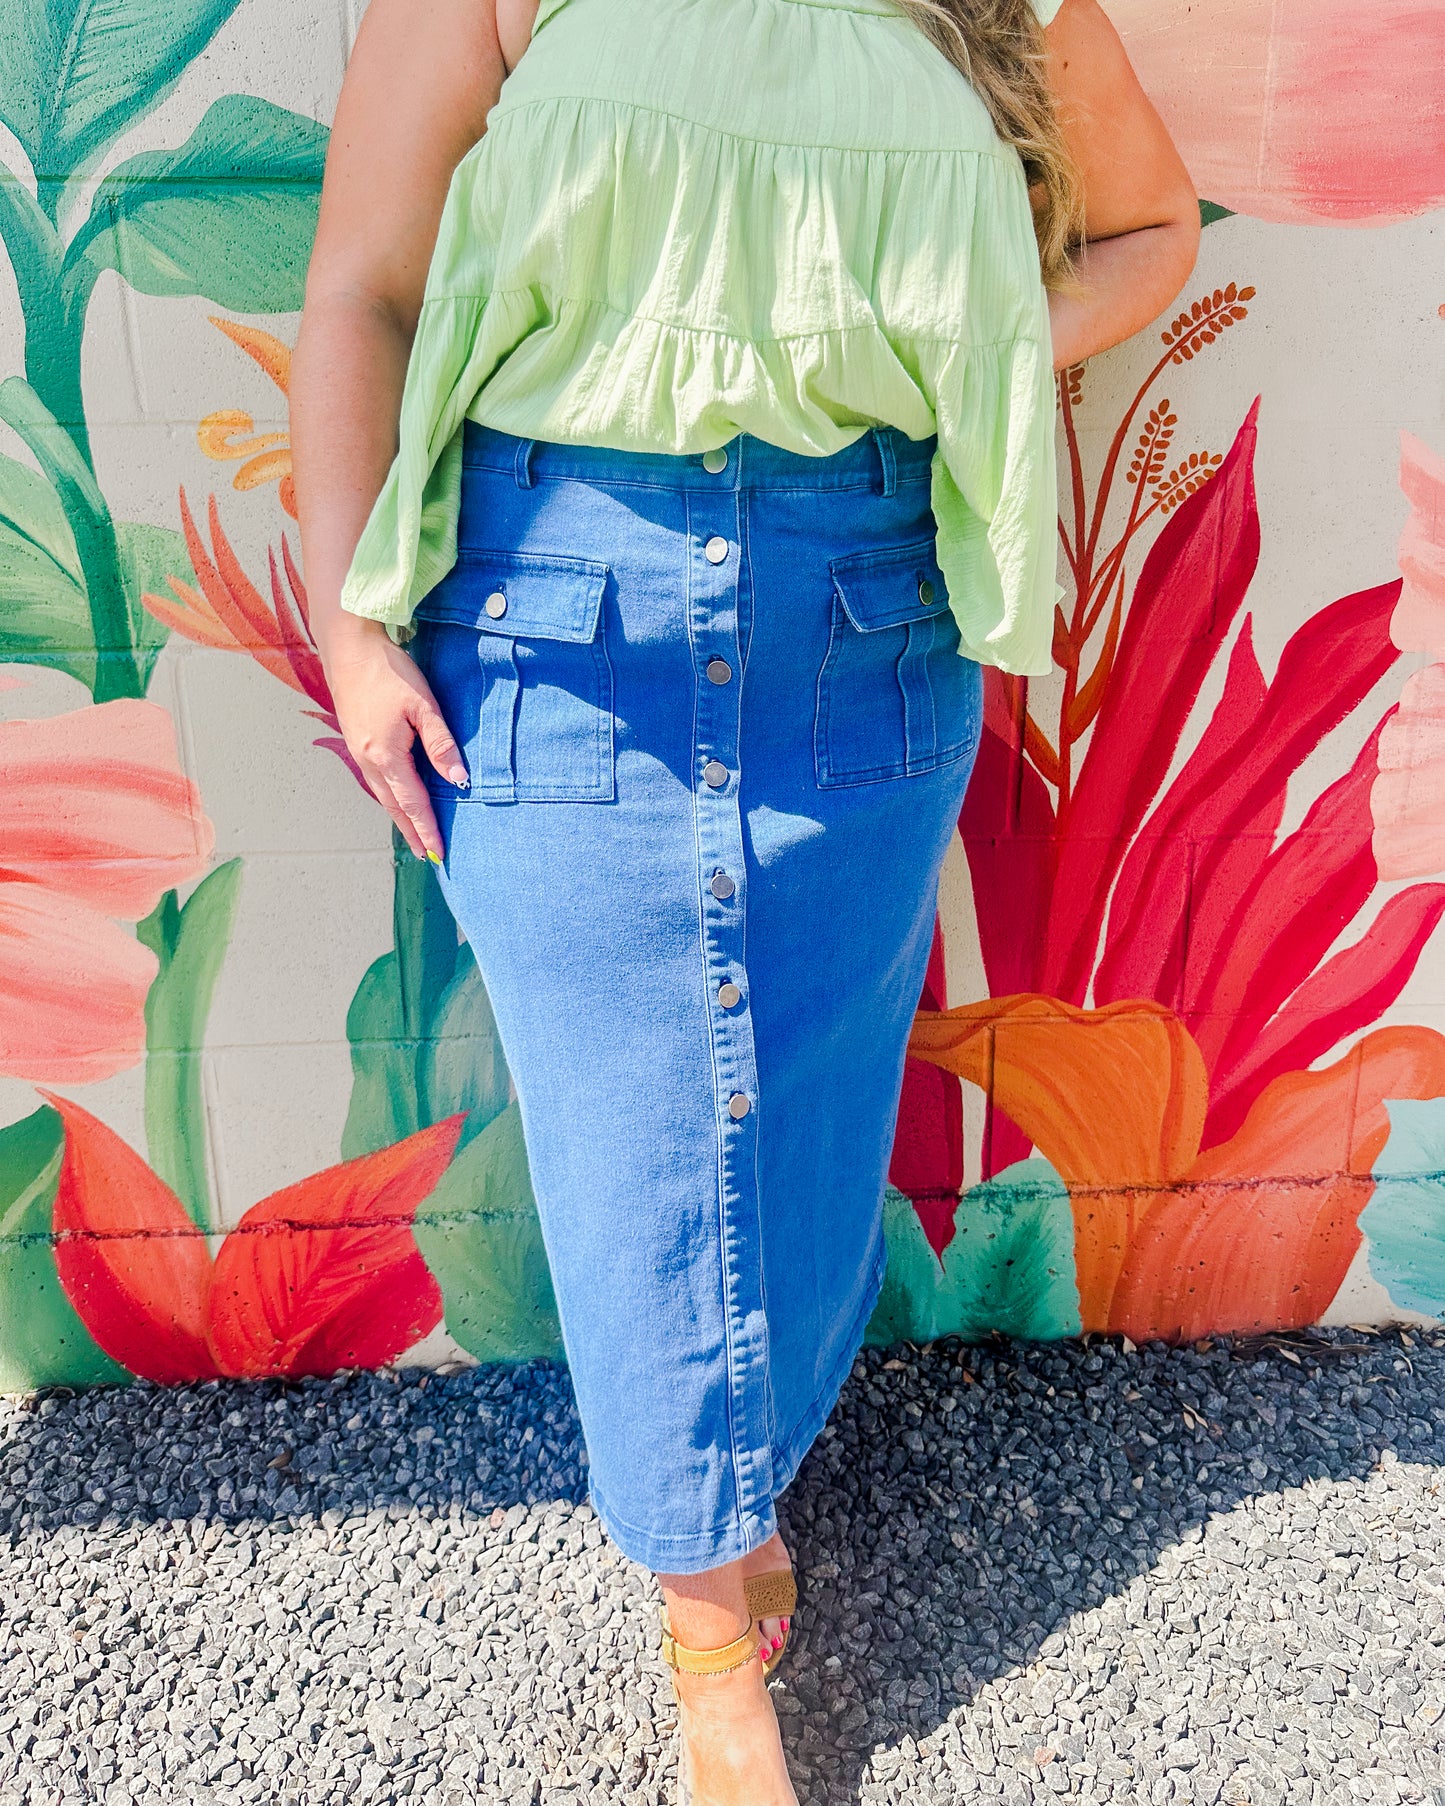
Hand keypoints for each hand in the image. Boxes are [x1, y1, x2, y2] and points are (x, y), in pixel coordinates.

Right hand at [320, 615, 468, 862]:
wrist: (348, 647)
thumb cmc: (388, 672)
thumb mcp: (423, 705)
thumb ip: (441, 744)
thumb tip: (458, 779)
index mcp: (387, 755)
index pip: (413, 803)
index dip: (427, 829)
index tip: (438, 853)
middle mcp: (369, 760)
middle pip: (394, 806)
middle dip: (411, 832)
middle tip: (426, 856)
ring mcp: (359, 751)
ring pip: (382, 795)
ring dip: (399, 817)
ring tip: (413, 836)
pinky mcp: (357, 740)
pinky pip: (375, 780)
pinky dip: (389, 798)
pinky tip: (396, 799)